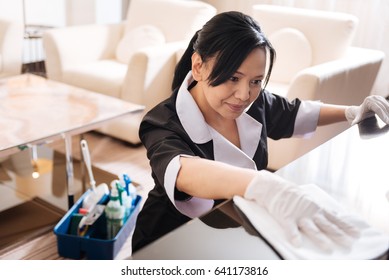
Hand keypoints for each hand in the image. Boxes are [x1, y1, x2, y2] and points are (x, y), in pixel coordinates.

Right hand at [244, 171, 359, 250]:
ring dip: (320, 238)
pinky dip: (294, 236)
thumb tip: (334, 215)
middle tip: (349, 244)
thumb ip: (320, 208)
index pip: (334, 219)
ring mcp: (298, 215)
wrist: (273, 187)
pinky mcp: (285, 217)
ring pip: (311, 228)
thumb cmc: (291, 194)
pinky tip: (297, 243)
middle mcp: (310, 212)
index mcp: (316, 208)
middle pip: (327, 225)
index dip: (346, 226)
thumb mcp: (309, 199)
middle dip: (339, 235)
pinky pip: (290, 228)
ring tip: (328, 247)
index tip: (357, 234)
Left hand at [345, 95, 388, 125]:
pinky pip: (387, 105)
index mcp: (368, 102)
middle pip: (383, 107)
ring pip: (387, 106)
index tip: (387, 122)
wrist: (360, 109)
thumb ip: (356, 121)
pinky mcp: (382, 98)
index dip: (383, 116)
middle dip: (388, 116)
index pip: (378, 109)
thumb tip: (352, 125)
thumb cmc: (360, 114)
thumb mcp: (358, 118)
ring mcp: (378, 97)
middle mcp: (373, 98)